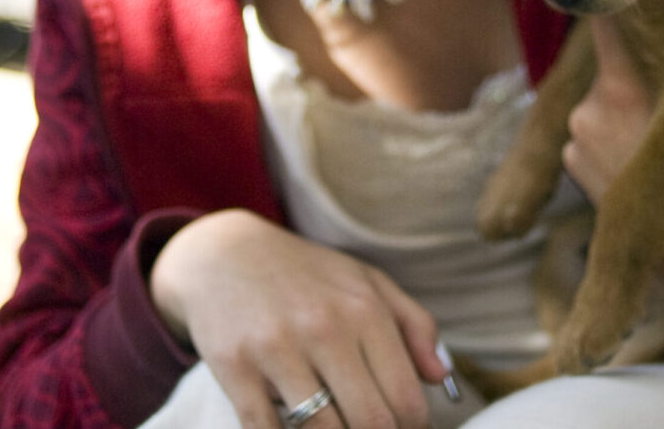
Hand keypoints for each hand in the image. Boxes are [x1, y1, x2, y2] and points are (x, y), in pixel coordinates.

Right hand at [150, 209, 449, 428]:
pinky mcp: (235, 367)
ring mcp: (277, 348)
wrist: (224, 253)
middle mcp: (325, 327)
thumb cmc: (305, 274)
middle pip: (370, 422)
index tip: (401, 426)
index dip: (410, 427)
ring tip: (333, 421)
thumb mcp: (365, 281)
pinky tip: (292, 424)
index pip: (405, 397)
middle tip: (369, 428)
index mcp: (363, 308)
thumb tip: (440, 376)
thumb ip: (413, 324)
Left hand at [561, 8, 663, 319]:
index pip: (607, 25)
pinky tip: (636, 151)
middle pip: (611, 63)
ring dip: (622, 102)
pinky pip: (586, 129)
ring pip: (599, 96)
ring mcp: (576, 134)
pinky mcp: (569, 158)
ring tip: (656, 124)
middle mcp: (591, 106)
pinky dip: (606, 133)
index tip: (638, 3)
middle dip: (635, 67)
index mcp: (625, 86)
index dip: (622, 11)